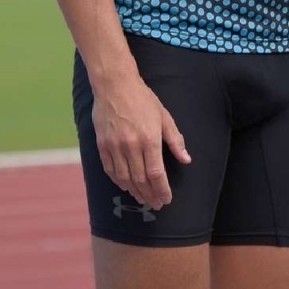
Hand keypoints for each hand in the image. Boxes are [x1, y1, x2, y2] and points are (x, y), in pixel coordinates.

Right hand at [93, 76, 190, 209]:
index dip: (162, 190)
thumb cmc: (143, 99)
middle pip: (141, 180)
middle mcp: (131, 145)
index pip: (156, 174)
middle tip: (156, 204)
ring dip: (135, 192)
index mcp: (149, 139)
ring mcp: (114, 146)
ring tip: (143, 199)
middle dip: (150, 195)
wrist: (114, 84)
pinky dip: (118, 182)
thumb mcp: (164, 116)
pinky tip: (126, 187)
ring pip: (124, 178)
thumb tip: (186, 159)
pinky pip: (110, 170)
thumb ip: (175, 140)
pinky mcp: (102, 144)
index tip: (166, 199)